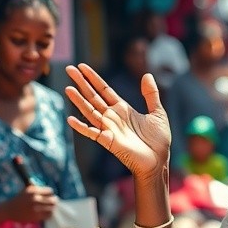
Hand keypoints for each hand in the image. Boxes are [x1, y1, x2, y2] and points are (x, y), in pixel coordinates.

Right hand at [10, 185, 56, 223]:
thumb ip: (37, 188)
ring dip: (52, 208)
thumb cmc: (19, 199)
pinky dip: (48, 214)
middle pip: (52, 200)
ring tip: (49, 208)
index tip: (49, 196)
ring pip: (51, 208)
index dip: (51, 194)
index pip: (50, 191)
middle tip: (53, 203)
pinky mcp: (35, 216)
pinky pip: (47, 215)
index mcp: (33, 190)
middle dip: (54, 201)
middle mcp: (35, 198)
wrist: (8, 210)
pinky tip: (46, 213)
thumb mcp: (26, 190)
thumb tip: (50, 190)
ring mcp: (35, 208)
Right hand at [65, 64, 170, 179]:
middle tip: (69, 69)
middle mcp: (112, 117)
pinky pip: (92, 133)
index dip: (93, 78)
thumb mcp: (157, 112)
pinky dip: (81, 127)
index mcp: (122, 109)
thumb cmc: (158, 140)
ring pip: (90, 111)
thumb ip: (151, 94)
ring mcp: (109, 129)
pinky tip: (70, 119)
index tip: (82, 67)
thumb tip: (147, 74)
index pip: (104, 90)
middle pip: (93, 96)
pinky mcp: (108, 141)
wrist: (159, 160)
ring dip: (79, 100)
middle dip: (82, 83)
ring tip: (68, 88)